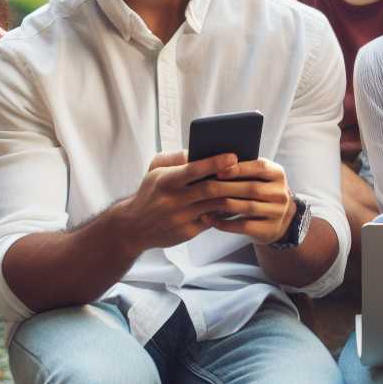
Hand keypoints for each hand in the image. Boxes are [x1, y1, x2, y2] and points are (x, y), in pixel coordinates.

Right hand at [112, 152, 248, 251]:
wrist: (133, 227)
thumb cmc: (150, 192)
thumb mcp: (155, 170)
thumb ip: (176, 158)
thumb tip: (200, 150)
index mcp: (165, 181)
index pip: (193, 170)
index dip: (214, 163)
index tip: (233, 156)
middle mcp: (173, 200)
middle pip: (209, 190)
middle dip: (231, 181)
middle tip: (249, 172)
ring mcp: (181, 218)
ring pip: (215, 206)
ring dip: (233, 196)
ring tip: (249, 187)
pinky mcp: (187, 232)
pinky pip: (213, 220)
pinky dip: (227, 212)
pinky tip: (239, 203)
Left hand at [198, 157, 296, 245]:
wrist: (279, 219)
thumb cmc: (260, 192)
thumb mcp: (260, 178)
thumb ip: (244, 170)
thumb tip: (214, 165)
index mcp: (278, 174)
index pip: (260, 167)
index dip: (239, 169)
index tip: (218, 171)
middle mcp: (281, 193)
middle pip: (252, 189)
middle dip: (226, 188)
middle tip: (204, 188)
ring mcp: (278, 213)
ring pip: (247, 208)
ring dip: (223, 206)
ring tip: (203, 204)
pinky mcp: (269, 229)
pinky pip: (244, 226)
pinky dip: (225, 223)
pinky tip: (211, 220)